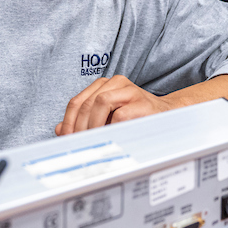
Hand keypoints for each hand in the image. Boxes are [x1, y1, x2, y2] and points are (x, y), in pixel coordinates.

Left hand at [56, 75, 172, 135]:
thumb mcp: (106, 118)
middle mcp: (115, 83)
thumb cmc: (135, 117)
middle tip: (77, 144)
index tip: (65, 139)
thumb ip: (84, 121)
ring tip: (92, 141)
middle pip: (86, 102)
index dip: (68, 122)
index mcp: (104, 85)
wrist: (166, 116)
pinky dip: (111, 128)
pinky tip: (110, 138)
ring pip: (100, 102)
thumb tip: (60, 130)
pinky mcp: (141, 102)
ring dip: (93, 125)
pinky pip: (120, 115)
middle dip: (78, 126)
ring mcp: (129, 90)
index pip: (77, 101)